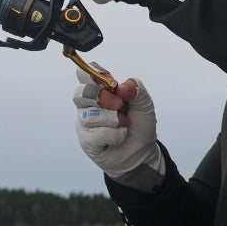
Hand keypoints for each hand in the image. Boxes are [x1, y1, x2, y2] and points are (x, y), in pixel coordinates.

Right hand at [73, 64, 164, 192]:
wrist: (142, 152)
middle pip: (81, 92)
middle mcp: (88, 104)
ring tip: (124, 125)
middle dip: (103, 97)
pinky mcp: (86, 140)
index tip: (109, 80)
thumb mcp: (144, 104)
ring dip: (113, 120)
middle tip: (120, 105)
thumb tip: (122, 87)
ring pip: (90, 115)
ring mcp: (84, 122)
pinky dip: (114, 135)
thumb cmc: (139, 125)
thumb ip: (136, 89)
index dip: (94, 73)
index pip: (86, 73)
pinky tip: (119, 138)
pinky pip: (96, 134)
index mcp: (100, 90)